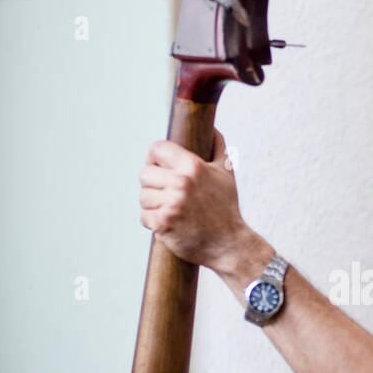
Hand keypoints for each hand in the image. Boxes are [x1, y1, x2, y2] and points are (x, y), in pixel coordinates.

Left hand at [139, 127, 244, 272]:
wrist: (229, 244)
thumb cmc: (226, 208)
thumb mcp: (226, 174)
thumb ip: (218, 147)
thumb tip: (211, 128)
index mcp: (193, 166)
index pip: (157, 149)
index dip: (154, 158)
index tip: (158, 168)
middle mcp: (181, 183)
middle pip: (144, 174)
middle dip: (152, 185)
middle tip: (166, 194)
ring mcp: (171, 204)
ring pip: (143, 197)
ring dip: (152, 205)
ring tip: (170, 210)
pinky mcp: (163, 224)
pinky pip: (144, 216)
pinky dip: (152, 222)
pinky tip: (168, 224)